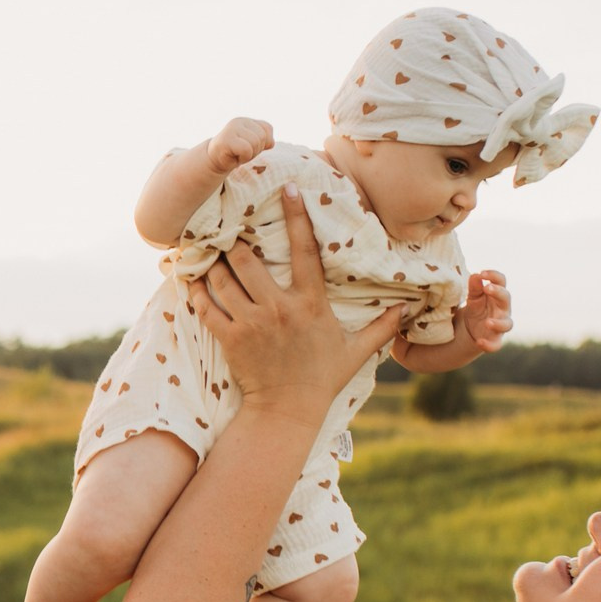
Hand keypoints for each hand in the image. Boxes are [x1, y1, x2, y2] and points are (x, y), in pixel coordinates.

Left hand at [188, 185, 409, 419]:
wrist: (287, 411)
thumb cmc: (321, 379)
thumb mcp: (355, 352)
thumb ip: (380, 328)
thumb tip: (407, 310)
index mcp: (310, 303)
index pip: (305, 250)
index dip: (296, 217)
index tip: (289, 190)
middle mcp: (279, 308)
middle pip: (249, 260)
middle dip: (236, 241)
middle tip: (228, 229)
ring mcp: (252, 323)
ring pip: (224, 278)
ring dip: (213, 262)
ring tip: (208, 251)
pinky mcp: (230, 338)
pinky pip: (207, 306)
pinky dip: (197, 290)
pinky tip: (193, 277)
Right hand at [202, 116, 274, 172]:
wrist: (214, 161)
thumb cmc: (235, 153)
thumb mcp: (253, 145)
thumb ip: (264, 140)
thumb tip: (271, 143)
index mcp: (247, 121)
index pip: (267, 129)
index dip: (263, 142)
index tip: (250, 147)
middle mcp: (239, 121)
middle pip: (262, 137)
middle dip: (256, 150)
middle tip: (243, 153)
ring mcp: (232, 129)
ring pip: (255, 143)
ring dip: (249, 155)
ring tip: (238, 154)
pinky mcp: (226, 139)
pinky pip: (246, 150)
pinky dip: (243, 158)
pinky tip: (234, 157)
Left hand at [456, 269, 513, 352]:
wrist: (471, 329)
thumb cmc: (477, 308)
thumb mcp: (473, 297)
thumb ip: (474, 287)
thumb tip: (475, 275)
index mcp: (498, 295)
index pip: (502, 281)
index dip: (494, 276)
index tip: (482, 273)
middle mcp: (503, 309)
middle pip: (506, 298)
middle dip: (498, 293)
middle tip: (487, 288)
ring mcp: (501, 325)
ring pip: (507, 324)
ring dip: (499, 323)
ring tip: (488, 322)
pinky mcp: (495, 340)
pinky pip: (496, 345)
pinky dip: (489, 345)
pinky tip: (479, 342)